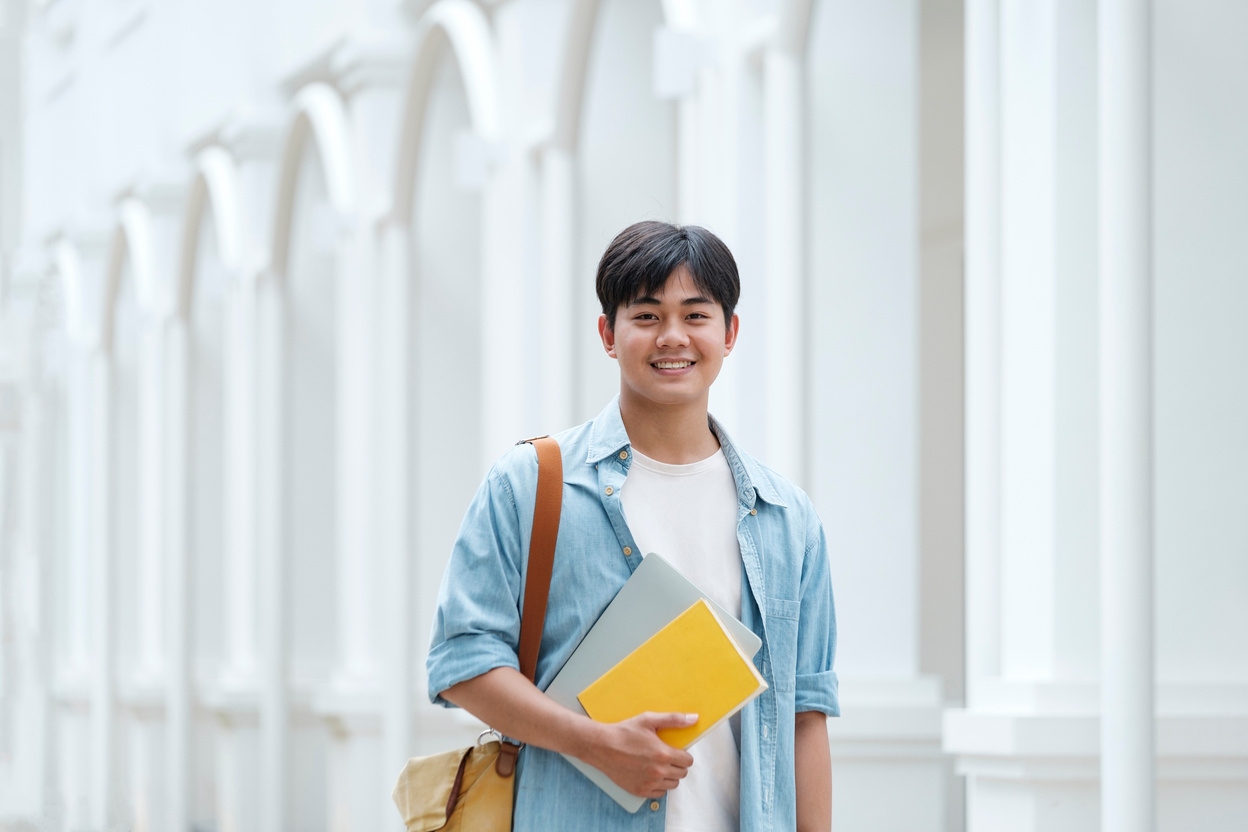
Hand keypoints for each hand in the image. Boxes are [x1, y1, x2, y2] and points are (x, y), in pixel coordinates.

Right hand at [577, 712, 696, 797]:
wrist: (602, 746)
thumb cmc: (624, 732)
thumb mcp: (649, 720)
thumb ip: (673, 719)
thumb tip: (693, 718)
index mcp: (663, 754)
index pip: (688, 761)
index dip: (684, 755)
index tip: (677, 751)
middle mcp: (658, 772)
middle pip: (682, 774)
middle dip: (678, 764)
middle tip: (667, 756)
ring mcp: (649, 783)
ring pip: (672, 785)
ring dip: (670, 776)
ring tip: (659, 765)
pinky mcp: (640, 791)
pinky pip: (660, 793)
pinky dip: (658, 785)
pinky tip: (650, 774)